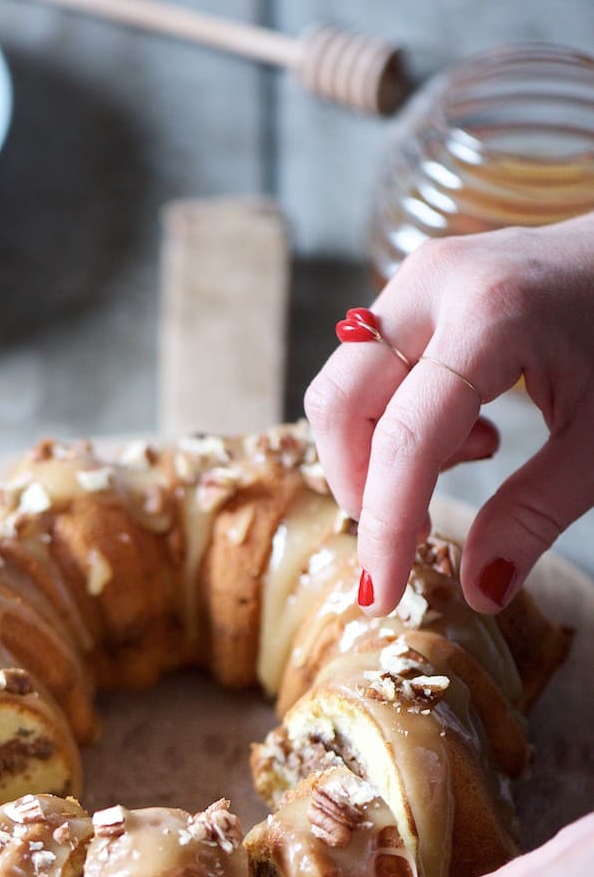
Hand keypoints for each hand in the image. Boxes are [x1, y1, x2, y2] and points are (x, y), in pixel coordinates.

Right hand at [304, 214, 593, 615]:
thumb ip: (536, 514)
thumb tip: (479, 592)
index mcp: (494, 313)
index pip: (406, 437)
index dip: (384, 525)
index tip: (377, 595)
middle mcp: (435, 284)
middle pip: (340, 404)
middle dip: (360, 485)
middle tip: (411, 533)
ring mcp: (415, 280)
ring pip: (342, 389)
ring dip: (376, 454)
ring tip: (463, 462)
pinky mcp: (409, 291)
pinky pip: (366, 372)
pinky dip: (393, 423)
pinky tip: (465, 430)